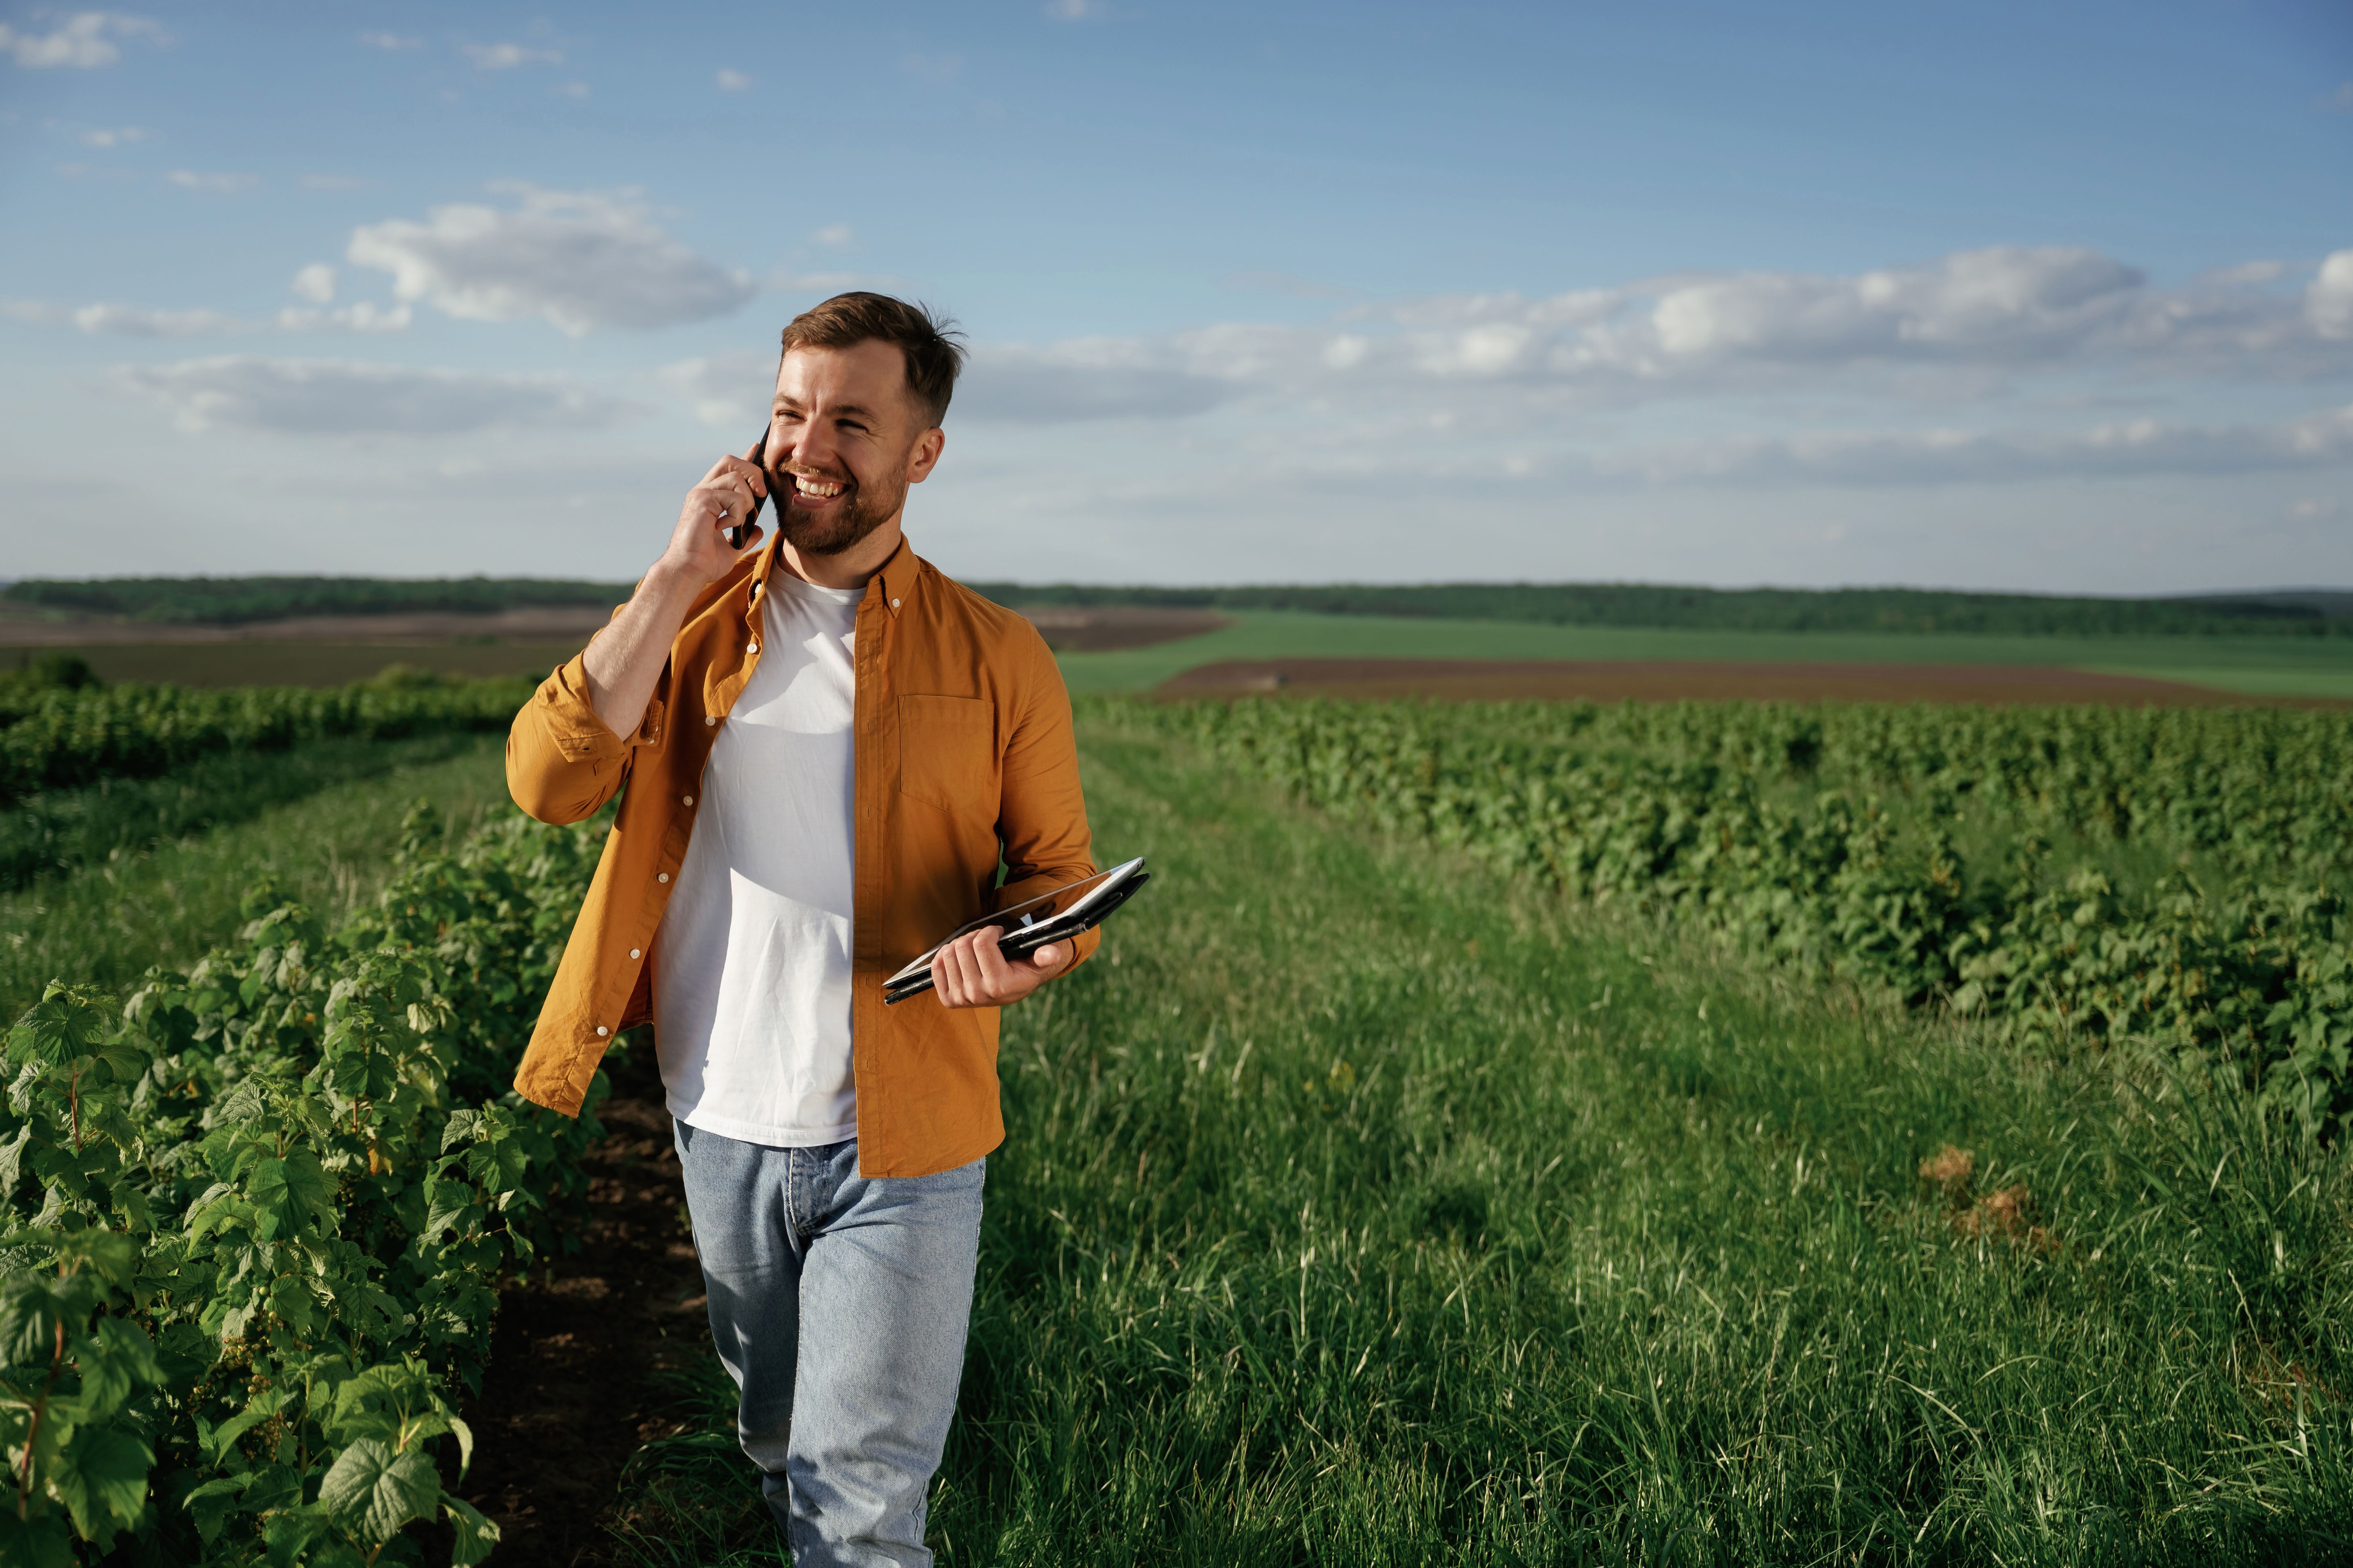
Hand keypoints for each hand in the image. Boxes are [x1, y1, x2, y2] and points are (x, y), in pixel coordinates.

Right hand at [656, 443, 767, 587]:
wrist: (689, 572)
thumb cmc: (705, 563)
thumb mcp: (732, 548)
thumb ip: (745, 536)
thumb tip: (757, 530)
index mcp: (710, 498)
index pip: (728, 469)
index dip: (745, 457)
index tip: (756, 447)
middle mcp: (703, 491)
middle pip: (731, 461)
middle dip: (753, 473)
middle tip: (760, 495)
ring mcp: (700, 494)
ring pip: (737, 479)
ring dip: (746, 502)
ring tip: (736, 523)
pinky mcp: (701, 500)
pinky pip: (733, 497)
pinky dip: (737, 514)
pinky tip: (725, 528)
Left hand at [930, 927, 1068, 1008]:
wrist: (1010, 992)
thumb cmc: (1022, 970)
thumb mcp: (1037, 962)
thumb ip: (1045, 956)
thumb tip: (1053, 953)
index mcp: (1000, 986)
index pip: (982, 943)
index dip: (990, 931)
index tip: (998, 933)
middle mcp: (978, 995)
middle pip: (962, 946)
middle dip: (974, 936)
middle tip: (984, 940)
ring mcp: (961, 999)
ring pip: (948, 953)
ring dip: (960, 944)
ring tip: (973, 948)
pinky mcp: (949, 999)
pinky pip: (936, 967)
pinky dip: (944, 956)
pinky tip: (959, 957)